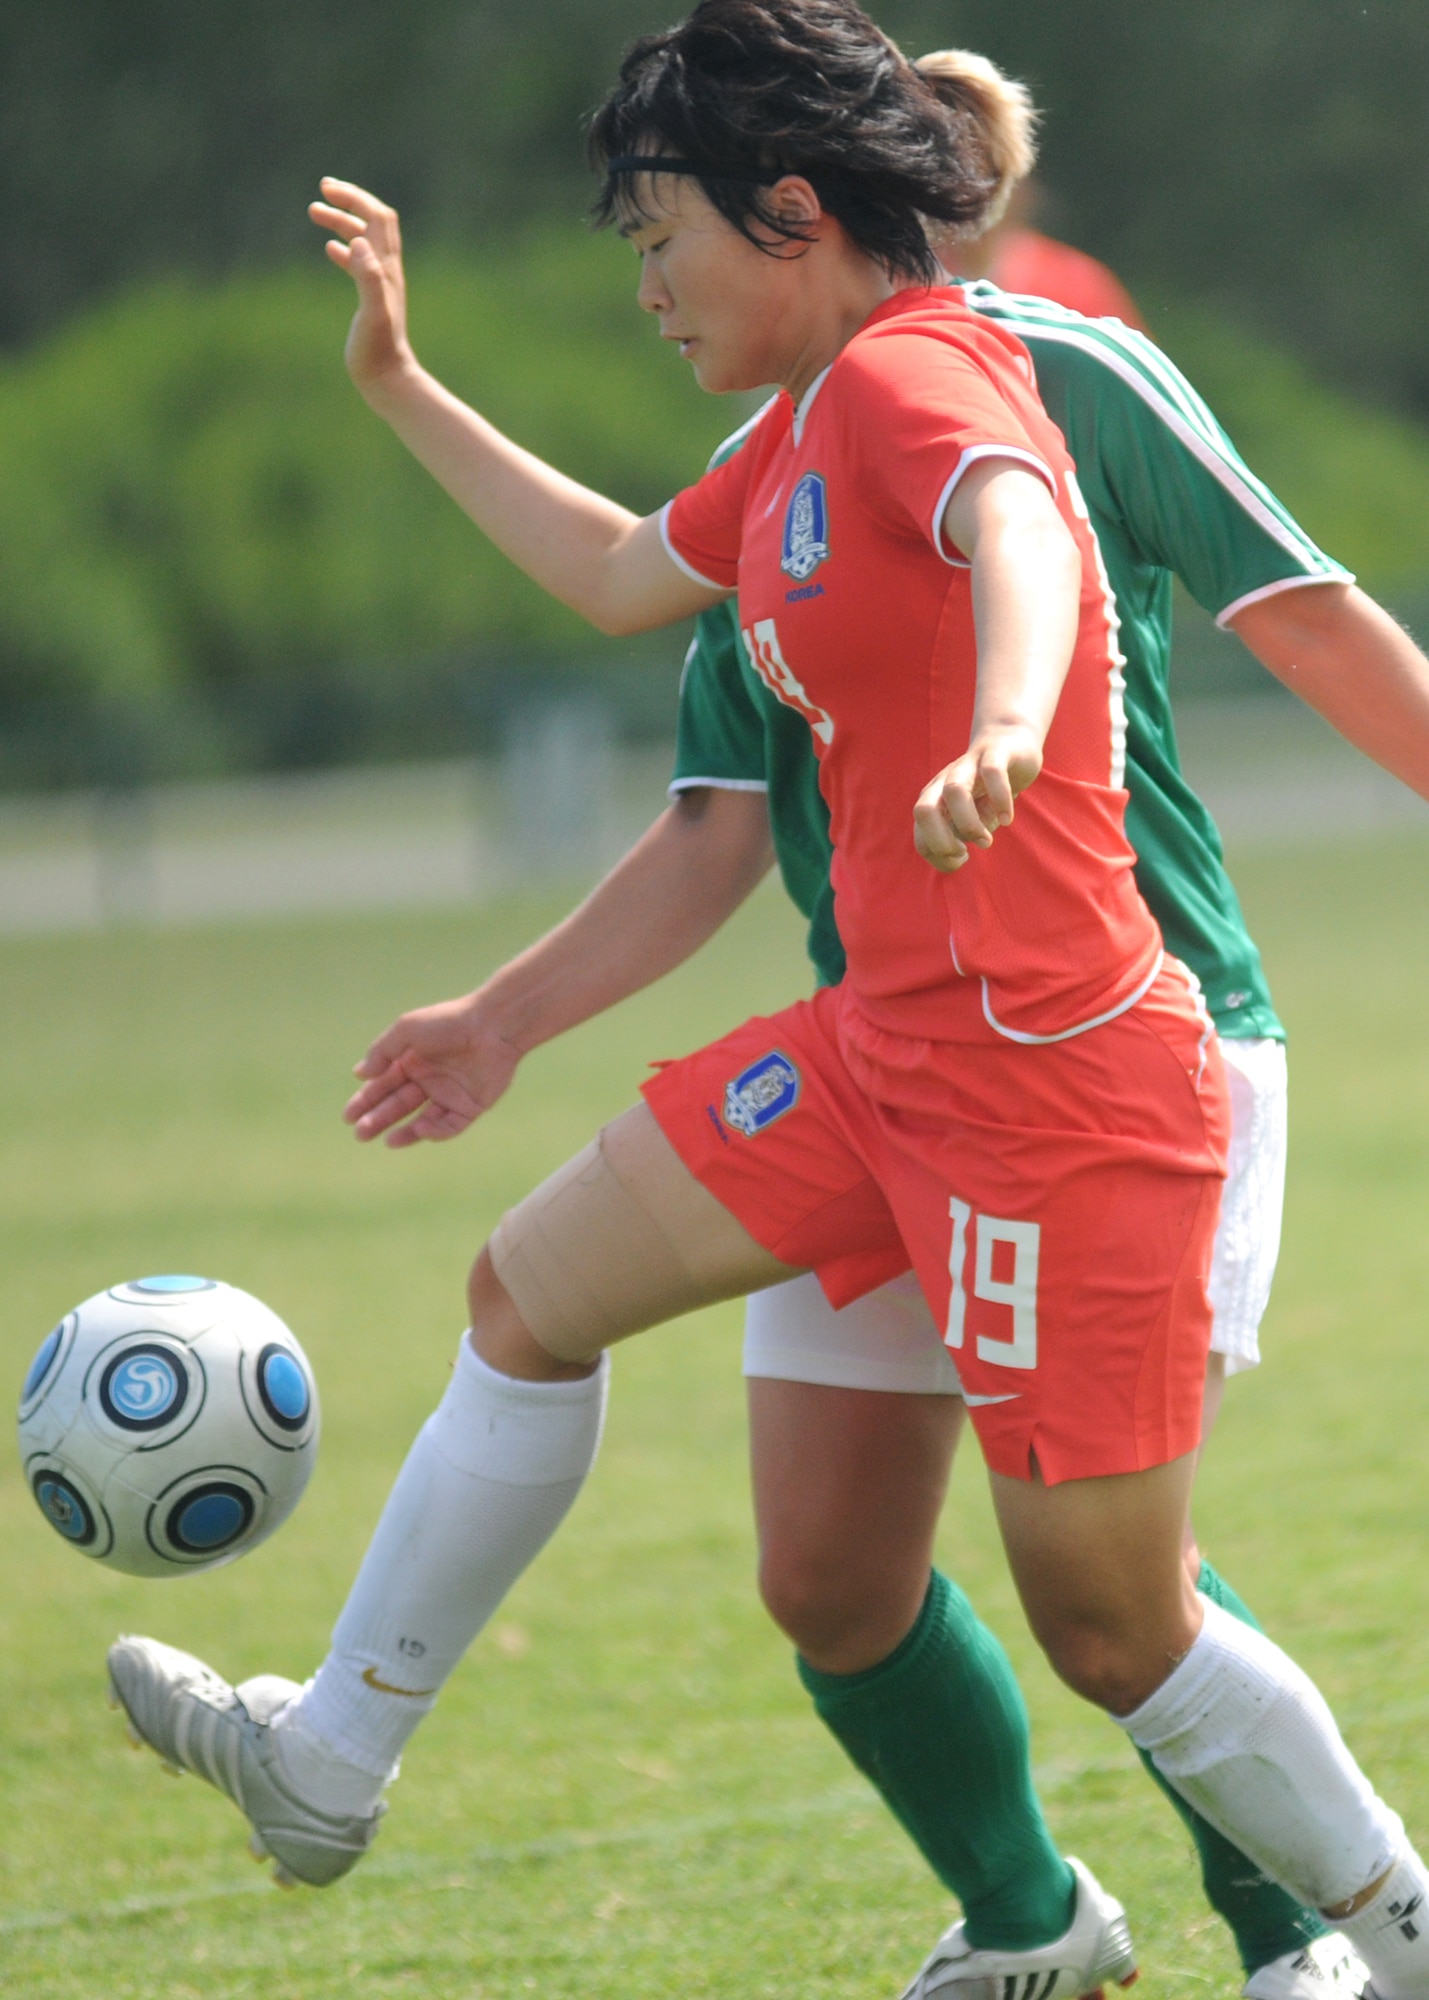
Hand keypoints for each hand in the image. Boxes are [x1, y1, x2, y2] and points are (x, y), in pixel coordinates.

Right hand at [308, 178, 413, 393]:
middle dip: (349, 202)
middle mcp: (386, 271)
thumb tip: (360, 243)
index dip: (354, 198)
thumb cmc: (378, 349)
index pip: (376, 217)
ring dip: (342, 223)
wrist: (388, 379)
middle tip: (322, 192)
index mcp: (385, 267)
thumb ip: (368, 277)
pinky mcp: (371, 300)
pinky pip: (359, 265)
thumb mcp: (372, 311)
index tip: (326, 189)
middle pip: (373, 222)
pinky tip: (330, 249)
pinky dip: (345, 249)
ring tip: (314, 213)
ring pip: (364, 241)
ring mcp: (380, 285)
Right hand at [343, 996, 522, 1147]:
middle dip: (378, 1119)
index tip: (348, 1116)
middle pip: (398, 1106)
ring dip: (403, 1131)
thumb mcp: (407, 1030)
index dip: (365, 1102)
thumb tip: (359, 1074)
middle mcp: (429, 1080)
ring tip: (385, 1140)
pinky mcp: (470, 1107)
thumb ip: (382, 1052)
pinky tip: (420, 1129)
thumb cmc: (448, 1023)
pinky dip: (434, 1131)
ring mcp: (449, 1095)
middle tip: (360, 1133)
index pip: (383, 1086)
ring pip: (421, 1120)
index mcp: (412, 1061)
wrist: (492, 1027)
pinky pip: (449, 1126)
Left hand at [913, 724, 1042, 872]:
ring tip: (986, 841)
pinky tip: (1007, 819)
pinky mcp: (994, 752)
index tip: (962, 859)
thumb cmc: (988, 788)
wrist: (1011, 743)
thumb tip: (956, 855)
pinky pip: (993, 772)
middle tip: (966, 852)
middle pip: (924, 810)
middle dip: (941, 841)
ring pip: (954, 791)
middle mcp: (944, 782)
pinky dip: (1000, 799)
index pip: (921, 836)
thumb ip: (961, 834)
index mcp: (934, 800)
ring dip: (969, 824)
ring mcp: (967, 765)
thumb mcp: (973, 817)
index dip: (938, 856)